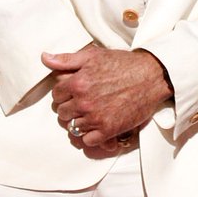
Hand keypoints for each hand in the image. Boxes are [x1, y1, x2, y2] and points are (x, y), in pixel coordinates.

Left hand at [42, 46, 172, 148]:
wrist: (152, 76)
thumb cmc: (124, 64)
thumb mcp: (94, 55)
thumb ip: (67, 59)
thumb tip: (44, 58)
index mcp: (78, 83)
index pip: (56, 95)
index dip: (64, 93)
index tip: (74, 92)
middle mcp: (84, 102)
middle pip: (62, 113)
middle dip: (70, 107)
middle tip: (83, 102)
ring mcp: (96, 117)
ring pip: (73, 127)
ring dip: (80, 121)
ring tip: (92, 113)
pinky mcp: (108, 129)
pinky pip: (88, 141)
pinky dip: (91, 135)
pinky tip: (99, 124)